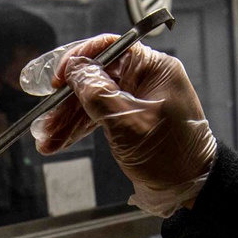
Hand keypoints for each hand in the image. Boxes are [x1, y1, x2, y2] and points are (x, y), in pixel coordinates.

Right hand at [24, 36, 216, 216]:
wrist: (191, 189)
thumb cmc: (170, 156)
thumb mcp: (128, 124)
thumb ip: (98, 94)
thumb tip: (75, 69)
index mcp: (154, 69)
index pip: (111, 48)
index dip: (80, 60)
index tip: (57, 79)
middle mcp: (147, 79)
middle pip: (97, 77)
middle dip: (68, 101)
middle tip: (46, 120)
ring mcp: (139, 100)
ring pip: (95, 100)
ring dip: (69, 119)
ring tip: (47, 139)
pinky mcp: (132, 119)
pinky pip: (101, 116)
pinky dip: (81, 128)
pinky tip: (59, 141)